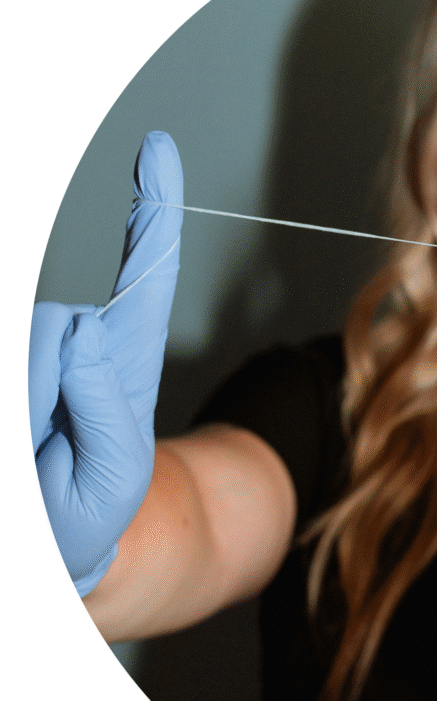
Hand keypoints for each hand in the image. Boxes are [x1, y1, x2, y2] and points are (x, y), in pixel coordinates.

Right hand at [30, 131, 183, 595]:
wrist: (46, 549)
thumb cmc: (88, 514)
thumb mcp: (113, 472)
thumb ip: (104, 405)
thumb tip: (81, 325)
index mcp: (124, 362)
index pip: (146, 277)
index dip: (153, 213)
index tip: (158, 151)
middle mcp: (76, 344)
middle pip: (50, 326)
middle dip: (40, 389)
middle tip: (41, 452)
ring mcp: (34, 355)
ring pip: (21, 348)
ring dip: (20, 406)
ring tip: (26, 453)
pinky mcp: (13, 366)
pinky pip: (10, 363)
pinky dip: (15, 404)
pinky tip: (21, 436)